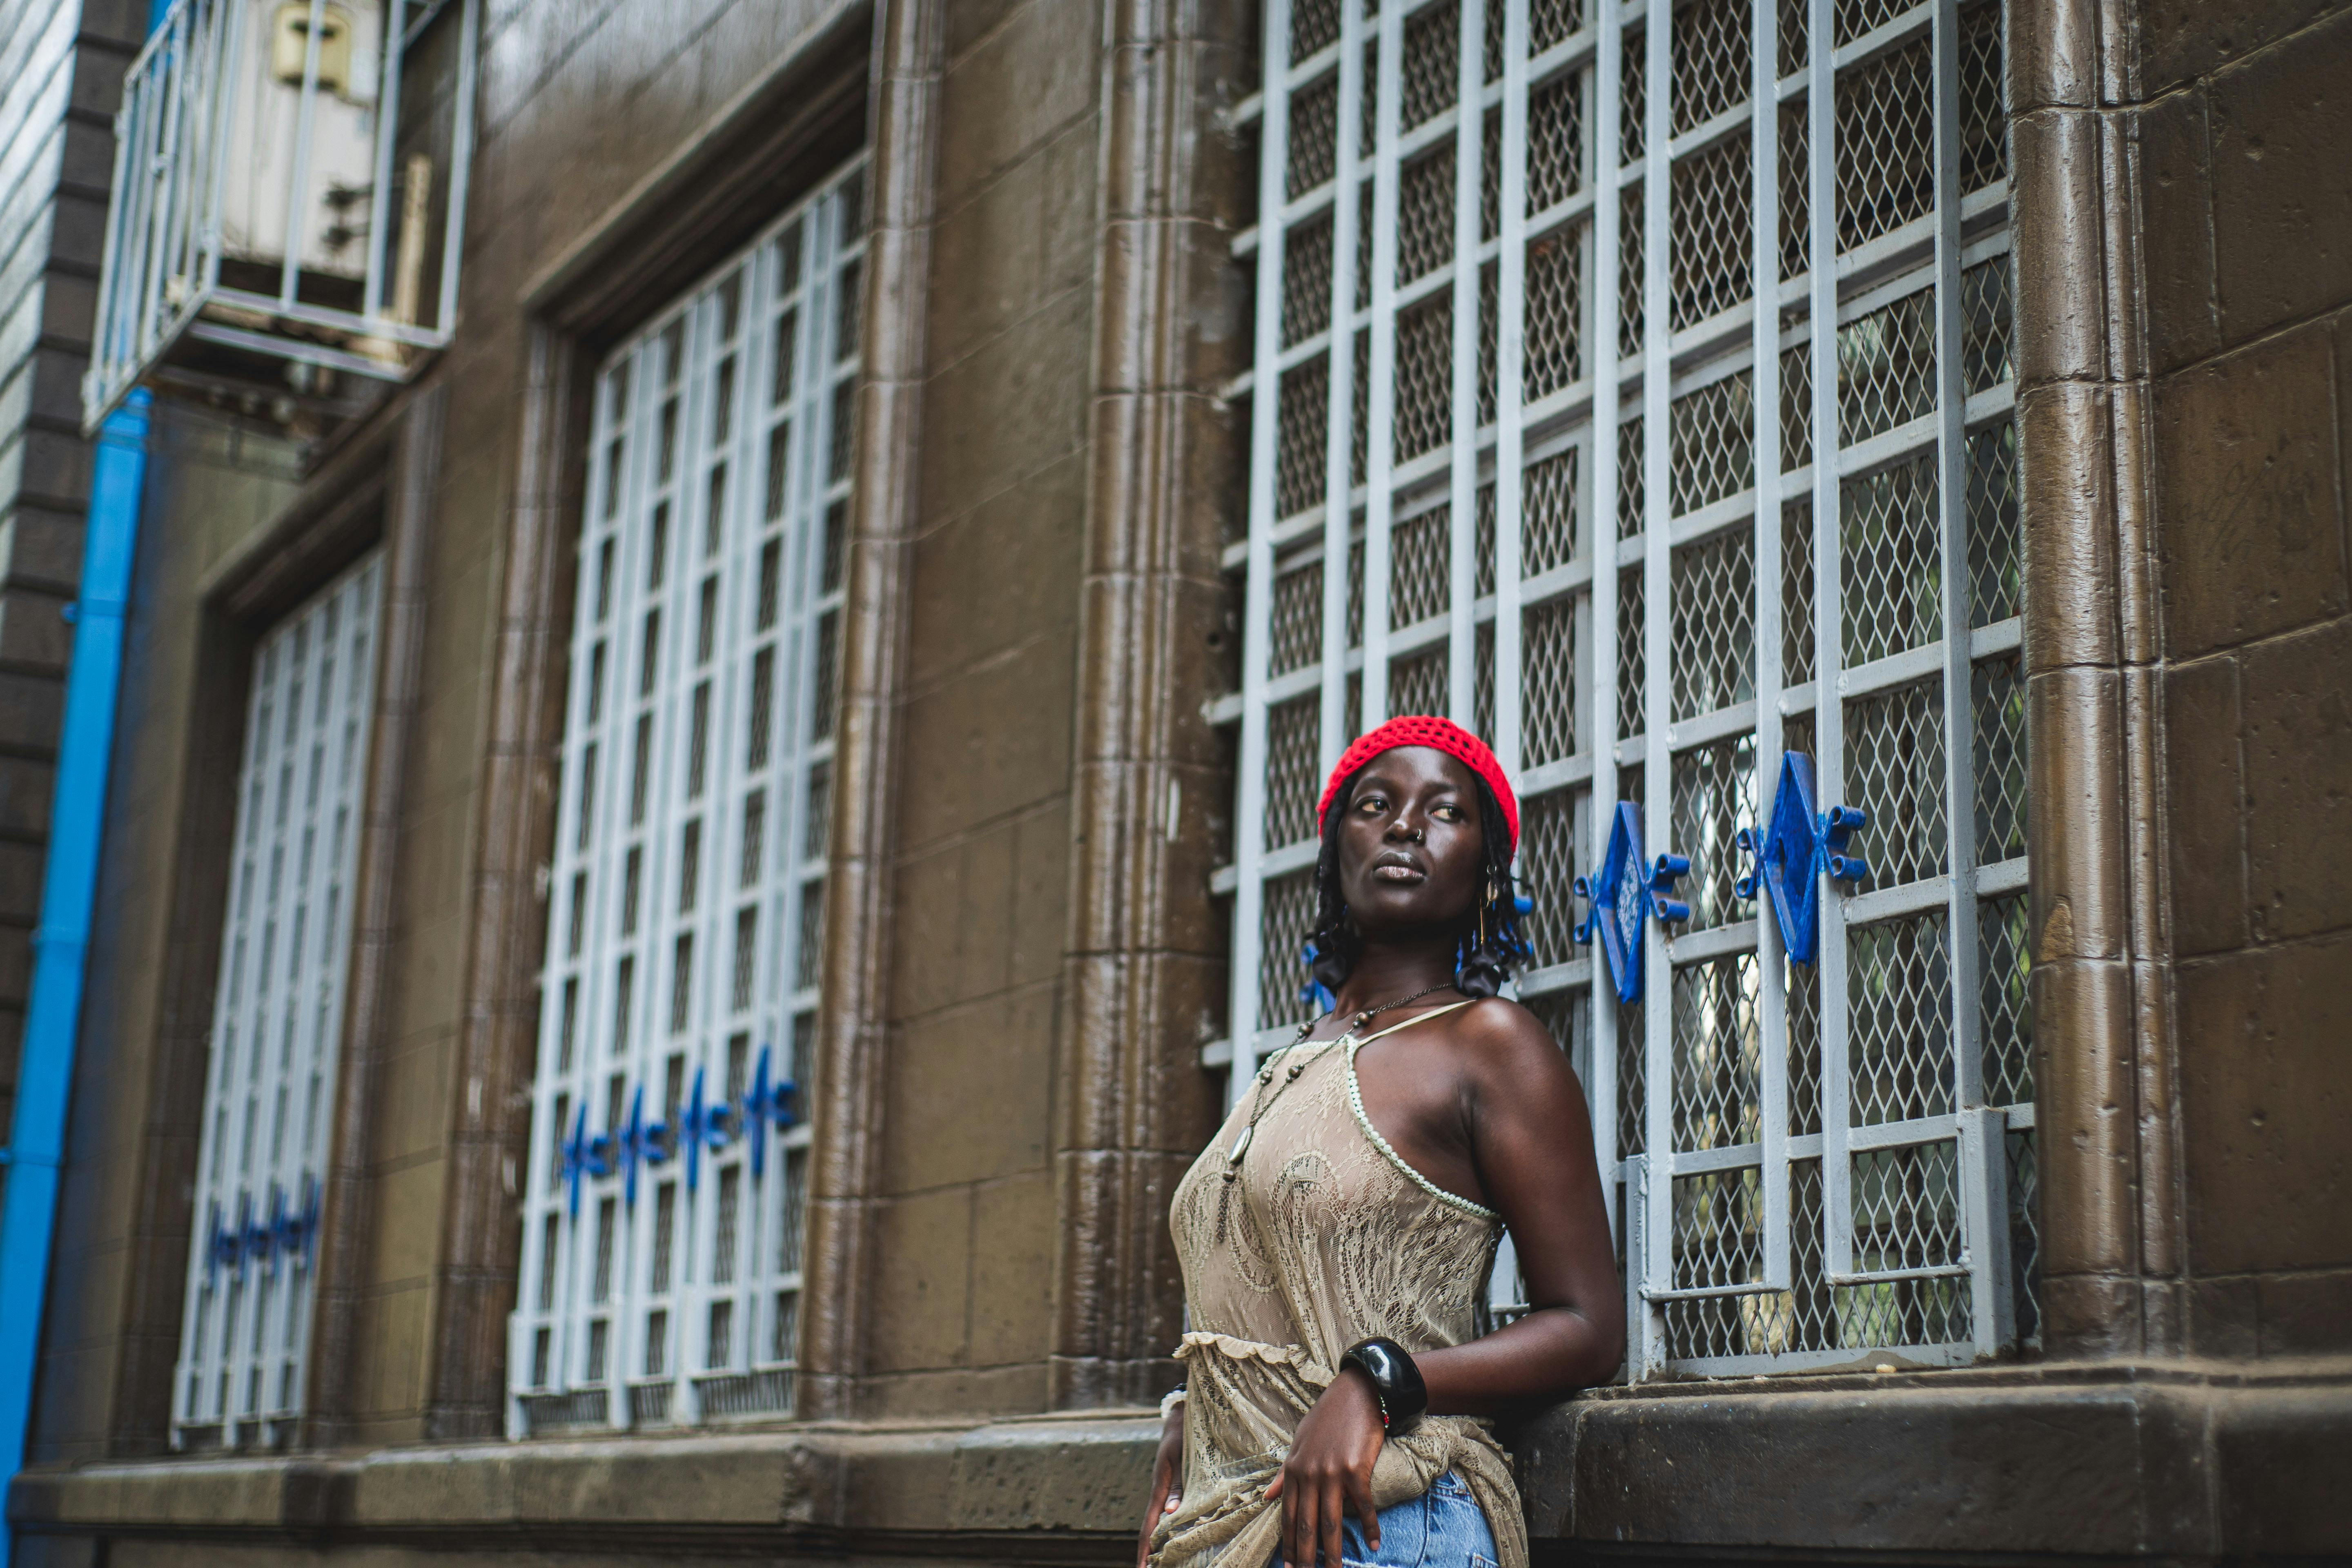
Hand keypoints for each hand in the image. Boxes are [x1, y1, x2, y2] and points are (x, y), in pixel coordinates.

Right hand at [1137, 1402, 1184, 1567]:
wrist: (1181, 1418)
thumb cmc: (1184, 1437)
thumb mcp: (1180, 1458)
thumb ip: (1179, 1485)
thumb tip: (1171, 1513)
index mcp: (1159, 1489)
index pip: (1148, 1526)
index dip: (1145, 1549)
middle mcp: (1159, 1493)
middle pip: (1150, 1529)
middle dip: (1148, 1553)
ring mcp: (1164, 1491)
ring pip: (1158, 1523)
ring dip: (1157, 1544)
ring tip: (1159, 1564)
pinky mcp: (1172, 1487)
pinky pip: (1167, 1513)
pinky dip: (1166, 1529)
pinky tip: (1172, 1538)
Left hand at [1264, 1368, 1383, 1567]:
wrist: (1356, 1394)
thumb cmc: (1327, 1418)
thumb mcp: (1298, 1442)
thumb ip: (1284, 1473)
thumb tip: (1268, 1497)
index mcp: (1293, 1469)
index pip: (1289, 1515)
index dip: (1290, 1542)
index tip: (1290, 1564)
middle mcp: (1309, 1474)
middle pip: (1307, 1525)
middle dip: (1307, 1556)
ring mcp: (1331, 1473)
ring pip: (1331, 1523)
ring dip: (1334, 1553)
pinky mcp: (1355, 1469)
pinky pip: (1363, 1506)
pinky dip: (1370, 1527)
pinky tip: (1373, 1543)